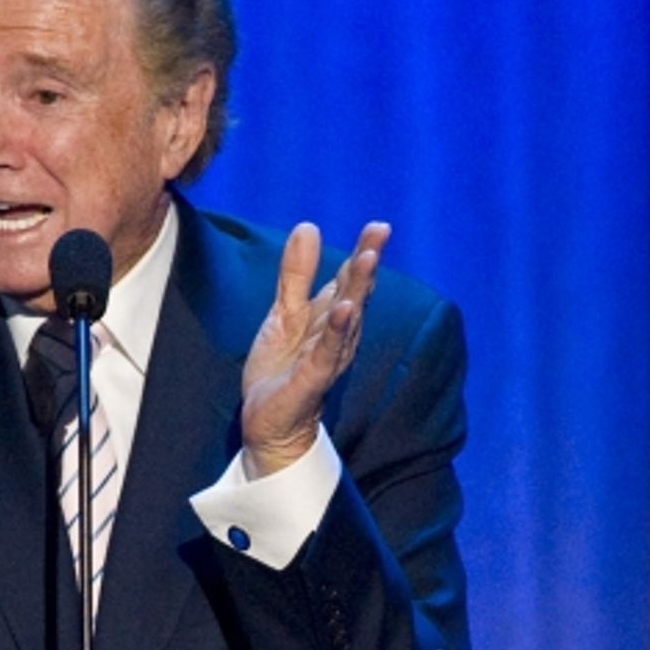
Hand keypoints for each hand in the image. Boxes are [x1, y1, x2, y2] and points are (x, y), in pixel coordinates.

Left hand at [240, 219, 389, 476]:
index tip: (378, 226)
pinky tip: (344, 310)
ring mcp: (327, 356)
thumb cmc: (282, 369)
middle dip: (366, 262)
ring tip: (367, 259)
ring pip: (346, 318)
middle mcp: (337, 335)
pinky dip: (337, 331)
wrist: (269, 423)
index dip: (363, 252)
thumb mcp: (285, 313)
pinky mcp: (313, 378)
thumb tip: (308, 226)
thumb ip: (296, 274)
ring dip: (357, 289)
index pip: (349, 280)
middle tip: (381, 231)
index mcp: (330, 317)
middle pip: (354, 293)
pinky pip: (327, 352)